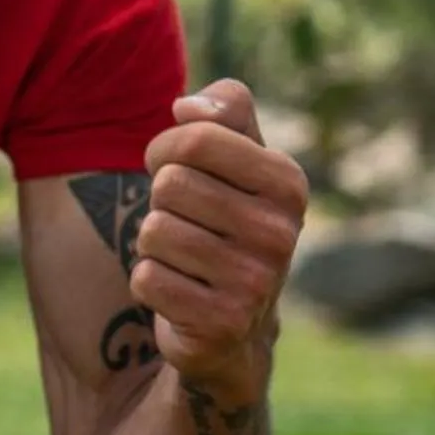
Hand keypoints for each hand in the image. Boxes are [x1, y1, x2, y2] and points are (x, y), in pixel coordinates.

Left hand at [134, 79, 306, 390]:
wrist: (236, 326)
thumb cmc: (226, 222)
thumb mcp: (239, 160)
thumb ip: (224, 113)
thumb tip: (186, 108)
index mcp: (288, 184)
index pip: (197, 138)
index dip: (165, 148)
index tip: (171, 167)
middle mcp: (281, 233)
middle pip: (169, 184)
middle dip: (161, 202)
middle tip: (184, 223)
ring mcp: (255, 283)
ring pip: (153, 232)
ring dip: (153, 245)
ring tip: (183, 258)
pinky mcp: (221, 325)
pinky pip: (146, 279)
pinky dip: (149, 283)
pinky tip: (179, 291)